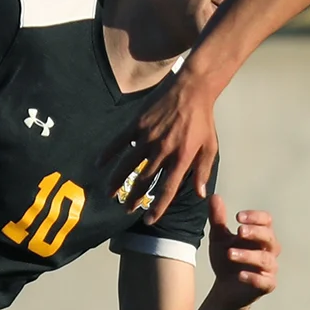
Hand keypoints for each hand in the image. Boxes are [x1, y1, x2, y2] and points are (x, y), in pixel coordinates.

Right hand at [104, 68, 217, 224]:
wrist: (192, 89)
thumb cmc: (203, 120)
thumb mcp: (210, 148)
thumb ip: (203, 171)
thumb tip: (200, 194)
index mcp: (182, 158)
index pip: (167, 189)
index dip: (158, 206)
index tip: (150, 219)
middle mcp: (163, 150)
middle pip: (145, 180)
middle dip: (134, 197)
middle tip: (127, 209)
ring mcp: (148, 137)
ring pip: (129, 164)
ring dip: (117, 180)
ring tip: (109, 193)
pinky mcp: (138, 124)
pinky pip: (120, 141)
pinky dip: (109, 152)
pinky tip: (100, 163)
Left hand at [206, 196, 278, 309]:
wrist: (225, 288)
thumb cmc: (227, 259)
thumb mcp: (219, 237)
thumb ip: (217, 219)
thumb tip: (214, 196)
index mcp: (261, 235)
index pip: (266, 220)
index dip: (255, 217)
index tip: (238, 217)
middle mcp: (269, 250)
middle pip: (270, 237)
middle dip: (255, 233)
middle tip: (239, 231)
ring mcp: (270, 268)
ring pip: (265, 259)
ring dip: (248, 255)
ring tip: (230, 254)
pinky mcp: (267, 285)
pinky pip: (265, 281)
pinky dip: (253, 278)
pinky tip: (240, 275)